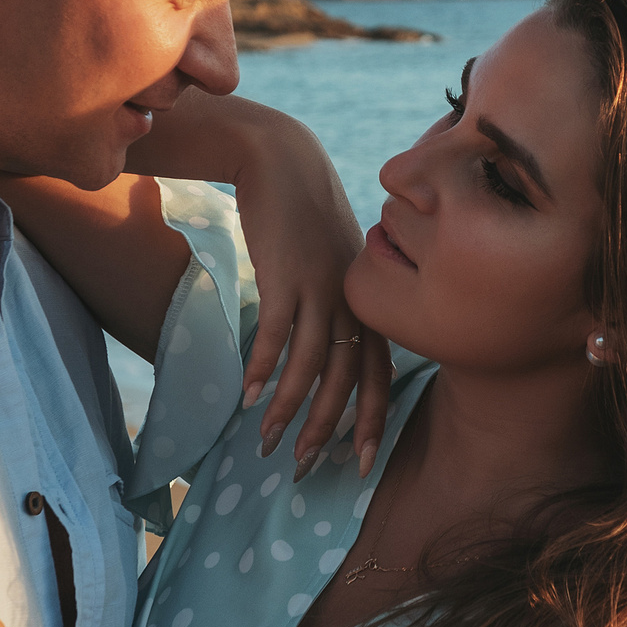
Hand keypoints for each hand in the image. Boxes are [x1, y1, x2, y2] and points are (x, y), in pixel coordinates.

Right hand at [224, 132, 393, 480]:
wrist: (284, 160)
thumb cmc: (306, 216)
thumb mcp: (336, 263)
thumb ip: (339, 306)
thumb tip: (329, 355)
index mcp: (369, 301)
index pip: (379, 374)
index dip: (370, 420)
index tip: (359, 461)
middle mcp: (354, 300)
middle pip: (347, 379)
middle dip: (326, 428)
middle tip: (304, 467)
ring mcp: (322, 288)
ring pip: (311, 365)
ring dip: (287, 409)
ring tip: (267, 441)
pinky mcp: (287, 274)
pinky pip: (277, 334)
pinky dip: (263, 368)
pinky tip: (247, 395)